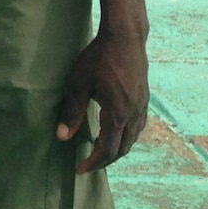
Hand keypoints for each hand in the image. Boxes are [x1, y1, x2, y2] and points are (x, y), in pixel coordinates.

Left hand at [57, 27, 149, 172]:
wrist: (125, 39)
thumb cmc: (98, 59)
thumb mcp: (78, 84)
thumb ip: (72, 112)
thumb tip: (62, 137)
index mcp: (118, 114)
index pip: (107, 149)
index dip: (94, 162)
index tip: (80, 169)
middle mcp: (134, 115)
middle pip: (122, 148)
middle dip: (105, 160)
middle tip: (88, 164)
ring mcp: (143, 107)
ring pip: (132, 139)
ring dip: (116, 149)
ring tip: (99, 151)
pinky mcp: (144, 100)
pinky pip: (137, 127)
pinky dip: (125, 136)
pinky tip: (115, 133)